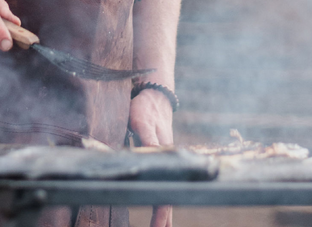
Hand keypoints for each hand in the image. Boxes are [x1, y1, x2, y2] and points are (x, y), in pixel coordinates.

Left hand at [129, 88, 173, 226]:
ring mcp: (163, 162)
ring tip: (162, 226)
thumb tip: (151, 154)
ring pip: (165, 190)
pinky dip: (160, 195)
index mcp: (165, 159)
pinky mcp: (156, 158)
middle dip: (165, 218)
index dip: (161, 213)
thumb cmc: (146, 109)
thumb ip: (149, 140)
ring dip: (164, 210)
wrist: (153, 97)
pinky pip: (160, 181)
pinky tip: (159, 203)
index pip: (165, 192)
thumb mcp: (143, 123)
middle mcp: (167, 163)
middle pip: (168, 197)